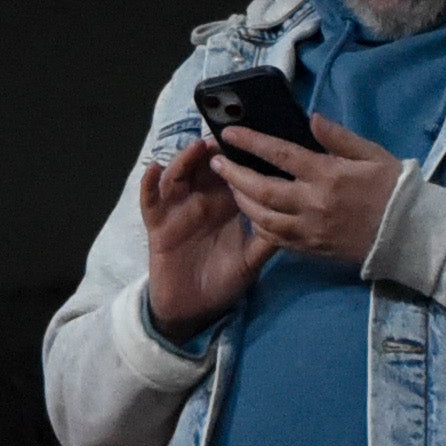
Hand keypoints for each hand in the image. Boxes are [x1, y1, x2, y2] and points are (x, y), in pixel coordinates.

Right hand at [137, 140, 271, 337]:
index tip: (251, 138)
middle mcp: (201, 201)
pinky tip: (155, 169)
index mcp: (225, 206)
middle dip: (212, 149)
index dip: (239, 155)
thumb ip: (268, 239)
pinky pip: (149, 200)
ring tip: (197, 149)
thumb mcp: (251, 259)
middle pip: (203, 166)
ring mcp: (177, 209)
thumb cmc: (223, 280)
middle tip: (223, 137)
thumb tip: (296, 219)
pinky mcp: (157, 223)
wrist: (193, 308)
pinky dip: (149, 183)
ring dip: (185, 159)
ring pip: (178, 175)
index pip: (232, 172)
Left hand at [209, 114, 403, 271]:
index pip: (280, 154)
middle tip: (217, 162)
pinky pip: (276, 239)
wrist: (411, 235)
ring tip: (231, 186)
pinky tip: (253, 214)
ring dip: (242, 201)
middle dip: (234, 174)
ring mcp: (311, 229)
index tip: (229, 133)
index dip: (251, 142)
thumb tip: (311, 118)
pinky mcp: (313, 248)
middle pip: (262, 189)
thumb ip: (339, 137)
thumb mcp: (372, 154)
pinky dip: (259, 225)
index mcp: (328, 175)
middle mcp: (313, 203)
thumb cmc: (394, 189)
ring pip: (263, 217)